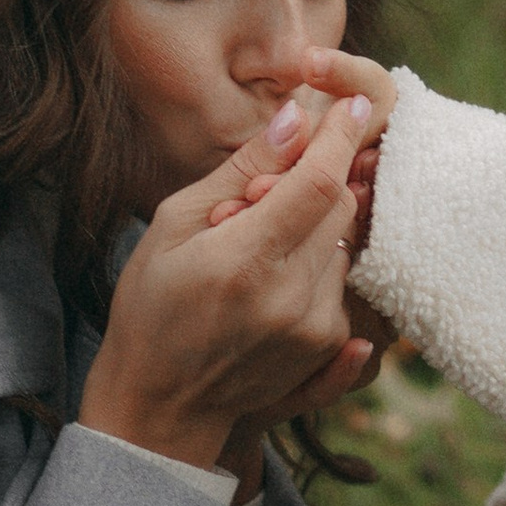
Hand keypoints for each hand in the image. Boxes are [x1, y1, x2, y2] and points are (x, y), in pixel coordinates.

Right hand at [79, 94, 373, 469]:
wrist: (159, 403)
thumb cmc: (152, 304)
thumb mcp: (174, 223)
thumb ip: (241, 170)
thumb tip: (296, 117)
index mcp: (244, 262)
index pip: (318, 182)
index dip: (340, 136)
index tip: (352, 103)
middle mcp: (290, 299)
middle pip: (342, 206)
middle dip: (319, 180)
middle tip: (265, 194)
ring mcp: (315, 329)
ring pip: (346, 241)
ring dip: (316, 228)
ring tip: (259, 249)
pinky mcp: (328, 348)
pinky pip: (345, 280)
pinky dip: (320, 264)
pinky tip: (275, 279)